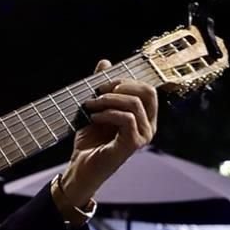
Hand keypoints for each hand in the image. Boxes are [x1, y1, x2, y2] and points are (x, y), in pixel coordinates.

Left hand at [59, 59, 158, 205]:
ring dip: (108, 100)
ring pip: (134, 104)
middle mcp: (149, 127)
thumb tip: (105, 62)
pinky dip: (107, 113)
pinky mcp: (132, 145)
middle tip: (98, 91)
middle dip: (120, 86)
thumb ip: (103, 87)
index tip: (101, 83)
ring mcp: (142, 137)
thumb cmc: (90, 141)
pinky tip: (93, 117)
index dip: (125, 80)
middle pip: (147, 92)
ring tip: (90, 105)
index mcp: (145, 117)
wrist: (80, 167)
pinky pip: (126, 119)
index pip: (147, 88)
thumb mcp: (96, 108)